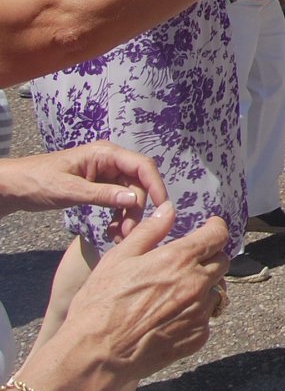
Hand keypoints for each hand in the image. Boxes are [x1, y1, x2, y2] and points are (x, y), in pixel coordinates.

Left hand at [0, 143, 166, 240]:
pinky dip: (119, 215)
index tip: (163, 208)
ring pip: (130, 195)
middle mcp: (110, 162)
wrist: (13, 187)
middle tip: (129, 233)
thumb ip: (102, 195)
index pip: (142, 166)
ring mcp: (106, 174)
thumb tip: (135, 201)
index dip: (156, 185)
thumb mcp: (69, 190)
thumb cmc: (37, 182)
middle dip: (137, 208)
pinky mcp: (99, 186)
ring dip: (128, 215)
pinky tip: (113, 231)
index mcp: (105, 154)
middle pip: (138, 184)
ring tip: (119, 236)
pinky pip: (118, 200)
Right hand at [56, 205, 227, 383]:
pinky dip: (194, 316)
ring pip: (216, 291)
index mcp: (178, 260)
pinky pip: (206, 319)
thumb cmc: (100, 305)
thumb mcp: (117, 259)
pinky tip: (169, 320)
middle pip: (221, 262)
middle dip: (209, 258)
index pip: (217, 235)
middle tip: (186, 265)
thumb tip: (169, 209)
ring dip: (203, 288)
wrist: (95, 356)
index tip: (209, 229)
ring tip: (174, 295)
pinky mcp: (198, 337)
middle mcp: (196, 284)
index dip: (214, 229)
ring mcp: (200, 312)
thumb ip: (149, 231)